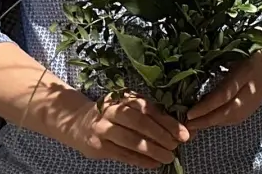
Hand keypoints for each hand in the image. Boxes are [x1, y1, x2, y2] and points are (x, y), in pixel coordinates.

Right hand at [62, 95, 187, 169]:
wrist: (77, 123)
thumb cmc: (112, 115)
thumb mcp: (128, 107)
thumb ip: (151, 115)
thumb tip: (182, 128)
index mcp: (123, 97)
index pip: (149, 109)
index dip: (168, 122)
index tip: (184, 133)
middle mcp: (112, 110)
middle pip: (140, 123)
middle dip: (161, 136)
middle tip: (176, 146)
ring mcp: (103, 128)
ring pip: (131, 140)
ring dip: (152, 150)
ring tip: (168, 157)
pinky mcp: (98, 146)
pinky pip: (123, 155)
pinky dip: (140, 161)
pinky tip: (153, 164)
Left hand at [185, 51, 261, 129]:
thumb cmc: (248, 48)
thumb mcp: (232, 50)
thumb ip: (215, 61)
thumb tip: (189, 74)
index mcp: (247, 71)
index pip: (225, 94)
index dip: (207, 106)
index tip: (189, 113)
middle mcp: (254, 89)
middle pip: (229, 111)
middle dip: (207, 120)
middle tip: (187, 124)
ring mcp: (256, 100)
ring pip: (232, 118)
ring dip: (212, 123)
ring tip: (194, 124)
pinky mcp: (255, 107)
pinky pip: (237, 118)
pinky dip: (221, 121)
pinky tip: (208, 120)